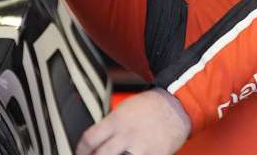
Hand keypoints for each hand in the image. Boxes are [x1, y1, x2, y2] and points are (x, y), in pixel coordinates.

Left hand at [76, 88, 190, 154]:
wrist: (176, 107)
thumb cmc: (149, 107)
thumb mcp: (123, 110)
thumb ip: (109, 127)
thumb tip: (95, 142)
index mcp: (116, 121)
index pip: (90, 139)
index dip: (81, 151)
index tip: (81, 154)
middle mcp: (126, 135)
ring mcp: (141, 148)